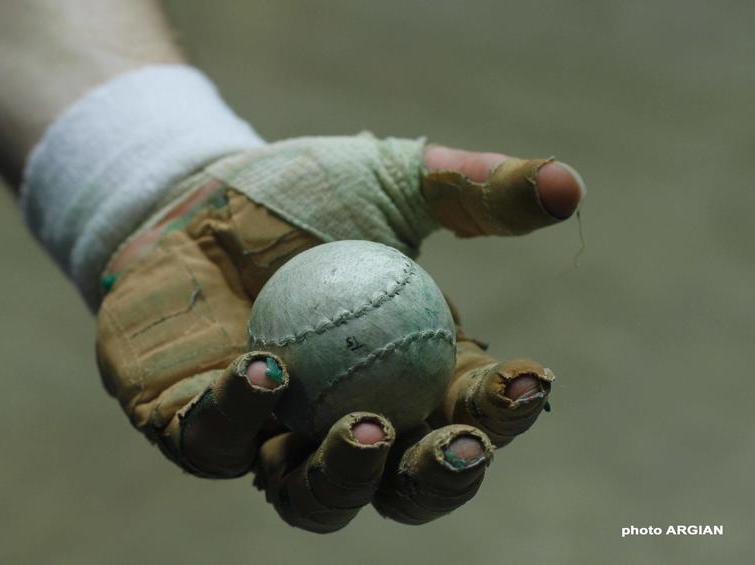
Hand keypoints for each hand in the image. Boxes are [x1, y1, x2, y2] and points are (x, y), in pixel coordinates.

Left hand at [95, 135, 583, 532]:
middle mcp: (344, 422)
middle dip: (438, 480)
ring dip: (345, 476)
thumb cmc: (309, 193)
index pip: (468, 414)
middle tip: (455, 442)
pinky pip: (218, 445)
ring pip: (314, 497)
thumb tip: (568, 187)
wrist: (197, 191)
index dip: (506, 411)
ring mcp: (270, 436)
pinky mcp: (195, 428)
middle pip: (401, 487)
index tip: (530, 378)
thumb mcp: (398, 182)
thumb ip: (476, 191)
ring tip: (364, 425)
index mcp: (406, 378)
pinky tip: (262, 372)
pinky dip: (241, 418)